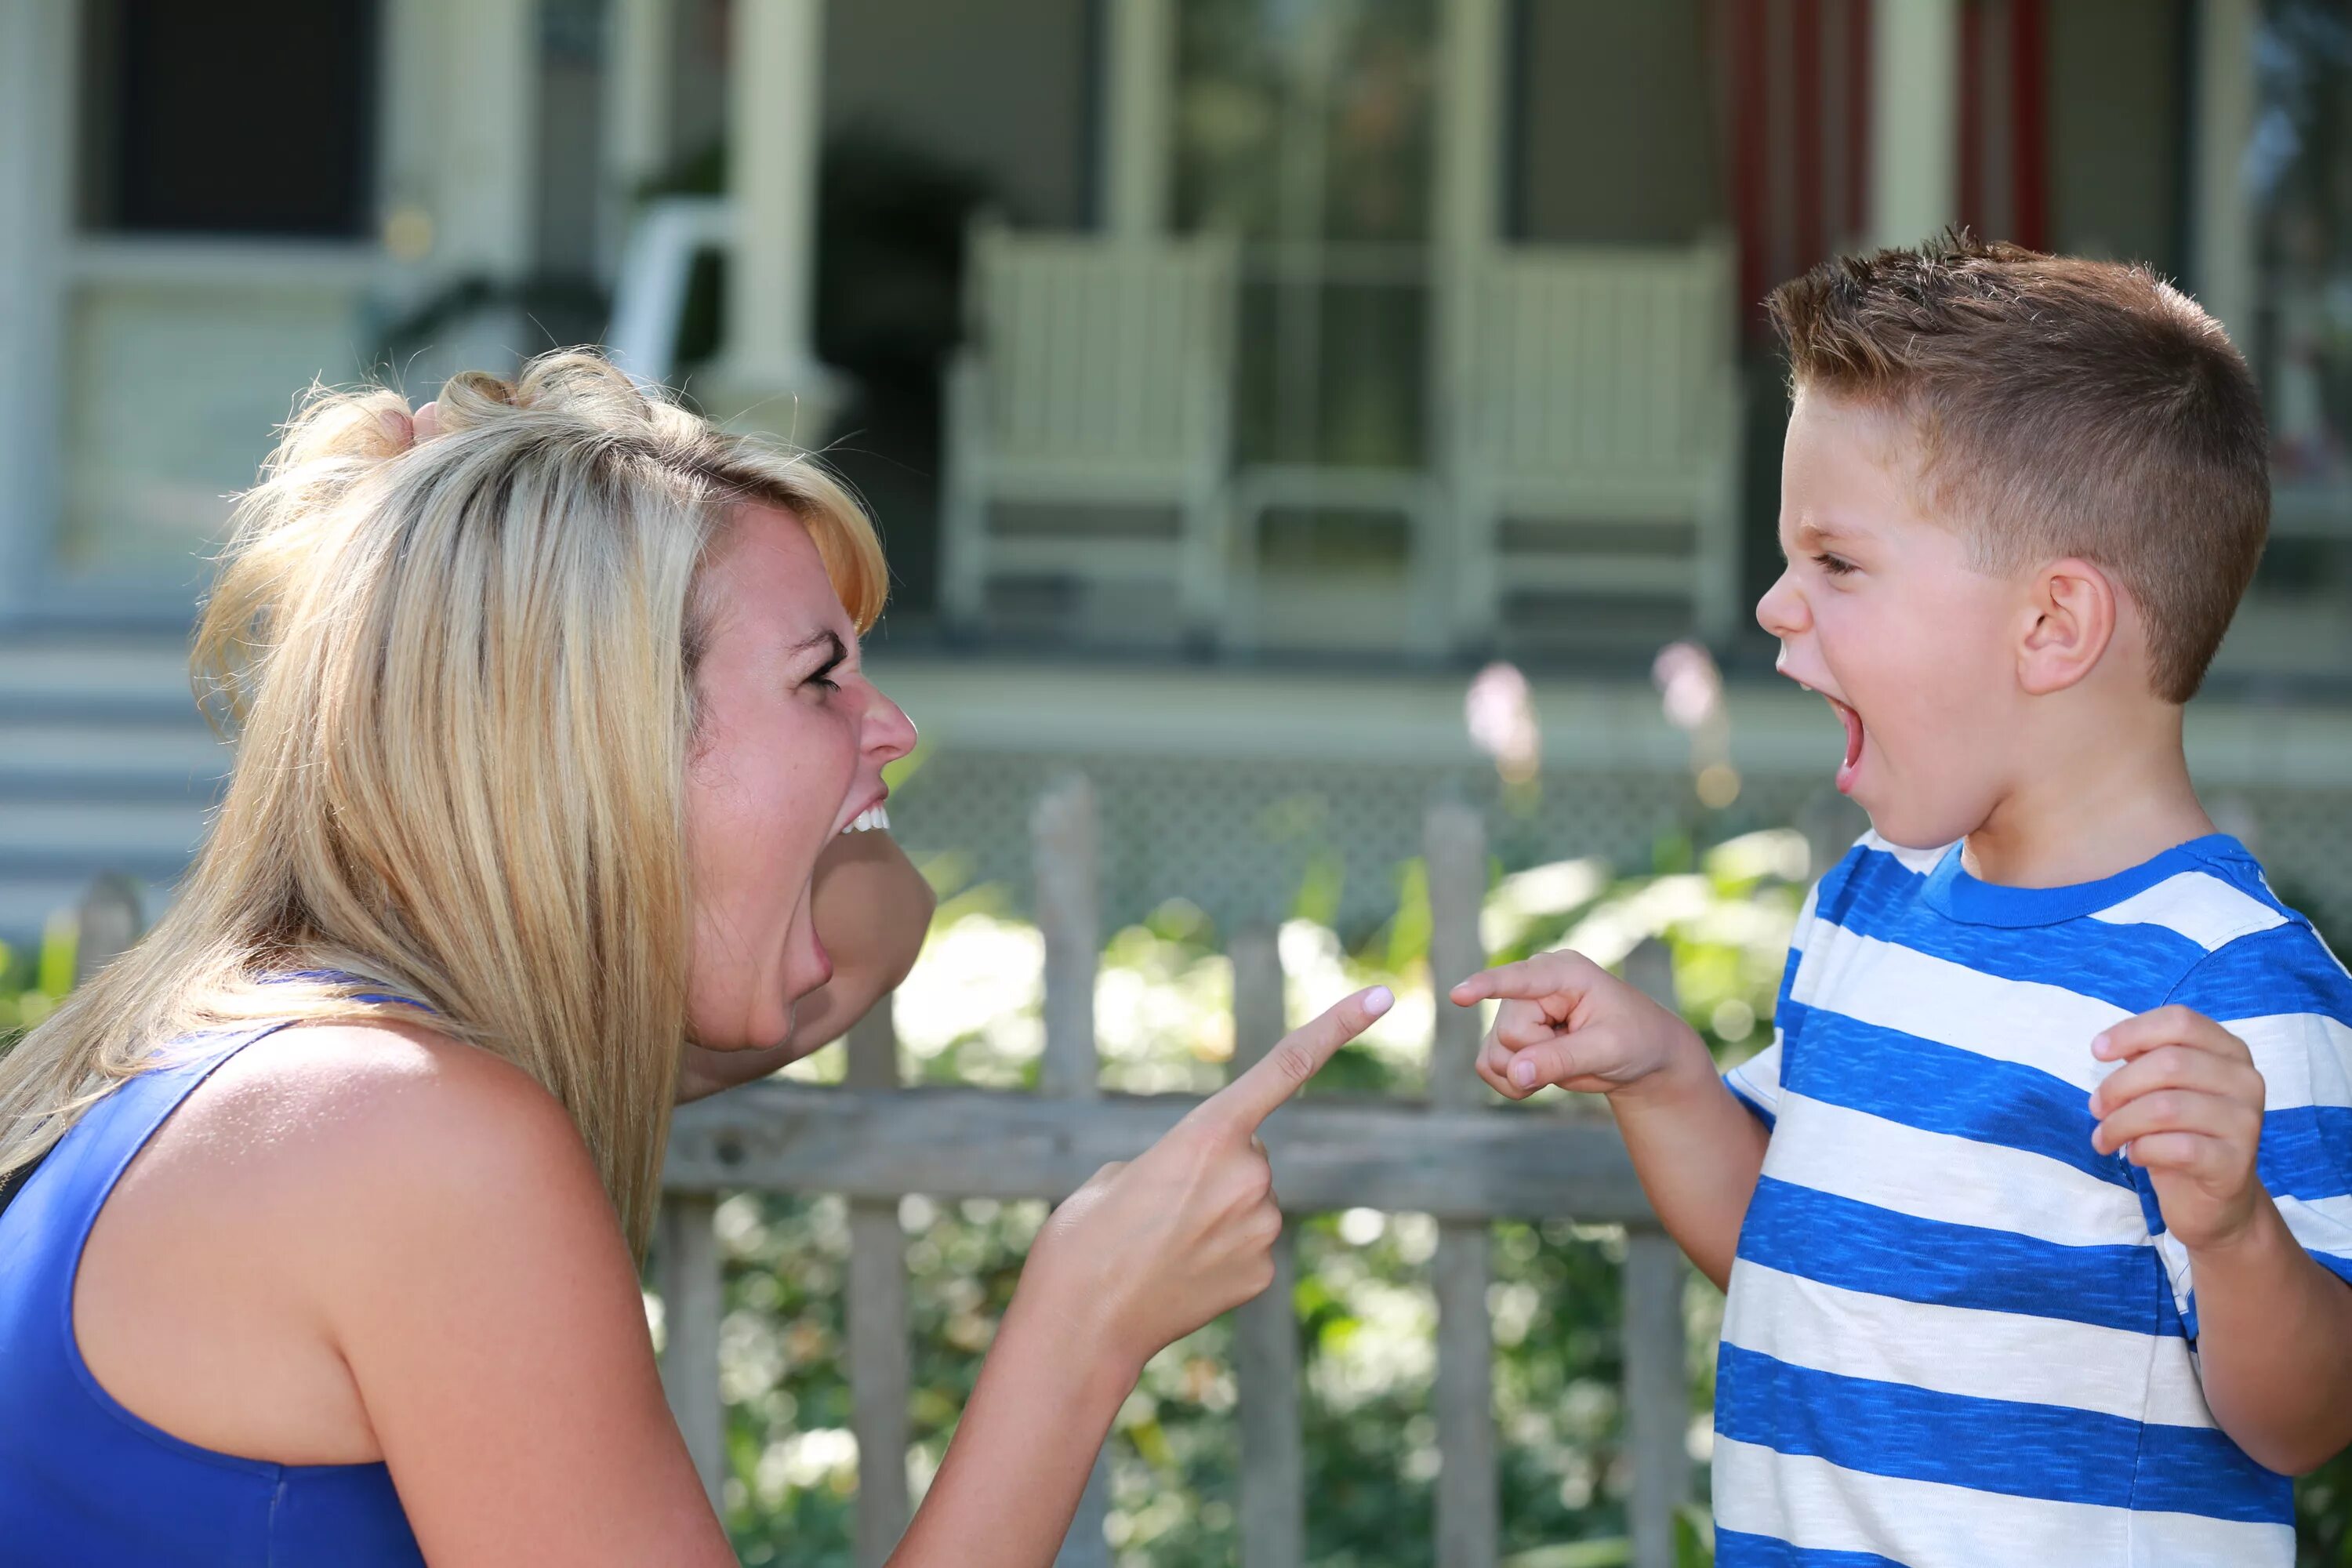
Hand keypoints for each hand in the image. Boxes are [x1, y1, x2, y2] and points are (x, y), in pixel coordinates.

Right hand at [1021, 985, 1393, 1371]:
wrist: (1080, 1326)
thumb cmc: (1084, 1240)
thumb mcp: (1120, 1174)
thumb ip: (1177, 1160)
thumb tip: (1208, 1182)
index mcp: (1207, 1134)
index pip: (1285, 1067)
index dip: (1337, 1027)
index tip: (1381, 996)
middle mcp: (1248, 1176)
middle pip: (1250, 1152)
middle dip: (1215, 1168)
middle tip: (1161, 1206)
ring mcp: (1261, 1228)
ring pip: (1250, 1200)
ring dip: (1216, 1213)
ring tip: (1163, 1244)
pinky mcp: (1264, 1273)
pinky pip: (1249, 1244)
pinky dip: (1220, 1253)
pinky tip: (1182, 1273)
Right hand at [1448, 949, 1704, 1100]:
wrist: (1639, 1057)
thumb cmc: (1634, 1040)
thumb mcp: (1607, 1049)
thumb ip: (1560, 1059)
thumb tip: (1515, 1072)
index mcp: (1563, 973)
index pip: (1518, 979)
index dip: (1487, 986)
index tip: (1458, 995)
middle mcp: (1531, 987)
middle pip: (1509, 1033)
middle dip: (1539, 1057)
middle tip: (1578, 1055)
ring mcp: (1515, 1011)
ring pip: (1493, 1054)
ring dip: (1525, 1074)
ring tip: (1564, 1064)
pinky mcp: (1507, 1037)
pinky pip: (1487, 1066)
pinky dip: (1513, 1084)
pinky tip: (1542, 1077)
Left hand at [2090, 1006, 2268, 1252]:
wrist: (2214, 1200)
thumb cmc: (2180, 1133)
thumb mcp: (2163, 1089)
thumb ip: (2145, 1059)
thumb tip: (2109, 1046)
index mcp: (2230, 1052)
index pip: (2180, 1022)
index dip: (2133, 1031)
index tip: (2098, 1051)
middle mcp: (2246, 1081)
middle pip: (2168, 1063)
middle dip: (2118, 1086)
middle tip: (2096, 1108)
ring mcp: (2246, 1122)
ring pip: (2166, 1107)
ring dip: (2120, 1123)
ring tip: (2104, 1138)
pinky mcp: (2236, 1163)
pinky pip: (2176, 1148)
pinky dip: (2142, 1149)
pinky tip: (2135, 1155)